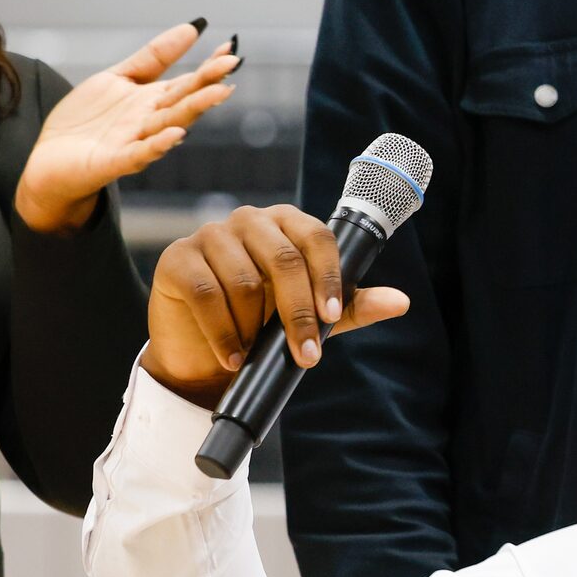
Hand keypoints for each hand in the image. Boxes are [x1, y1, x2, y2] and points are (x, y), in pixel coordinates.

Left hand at [13, 21, 237, 233]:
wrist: (49, 160)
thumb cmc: (86, 121)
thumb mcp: (118, 78)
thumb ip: (153, 57)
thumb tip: (191, 28)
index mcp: (153, 100)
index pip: (187, 82)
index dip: (208, 67)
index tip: (229, 49)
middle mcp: (150, 121)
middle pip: (183, 101)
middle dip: (207, 85)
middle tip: (231, 65)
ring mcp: (134, 142)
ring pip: (169, 124)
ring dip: (194, 109)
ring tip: (217, 93)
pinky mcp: (113, 162)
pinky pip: (139, 154)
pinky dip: (158, 145)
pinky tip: (175, 133)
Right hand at [139, 204, 408, 408]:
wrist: (202, 352)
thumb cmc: (263, 324)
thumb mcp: (312, 317)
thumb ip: (353, 306)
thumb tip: (400, 302)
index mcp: (287, 224)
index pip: (317, 237)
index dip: (328, 277)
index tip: (333, 316)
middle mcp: (249, 220)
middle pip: (283, 259)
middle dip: (298, 314)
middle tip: (306, 356)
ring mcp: (210, 235)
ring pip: (244, 281)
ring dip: (254, 328)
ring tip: (254, 354)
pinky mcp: (176, 258)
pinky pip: (206, 294)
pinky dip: (223, 333)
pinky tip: (231, 357)